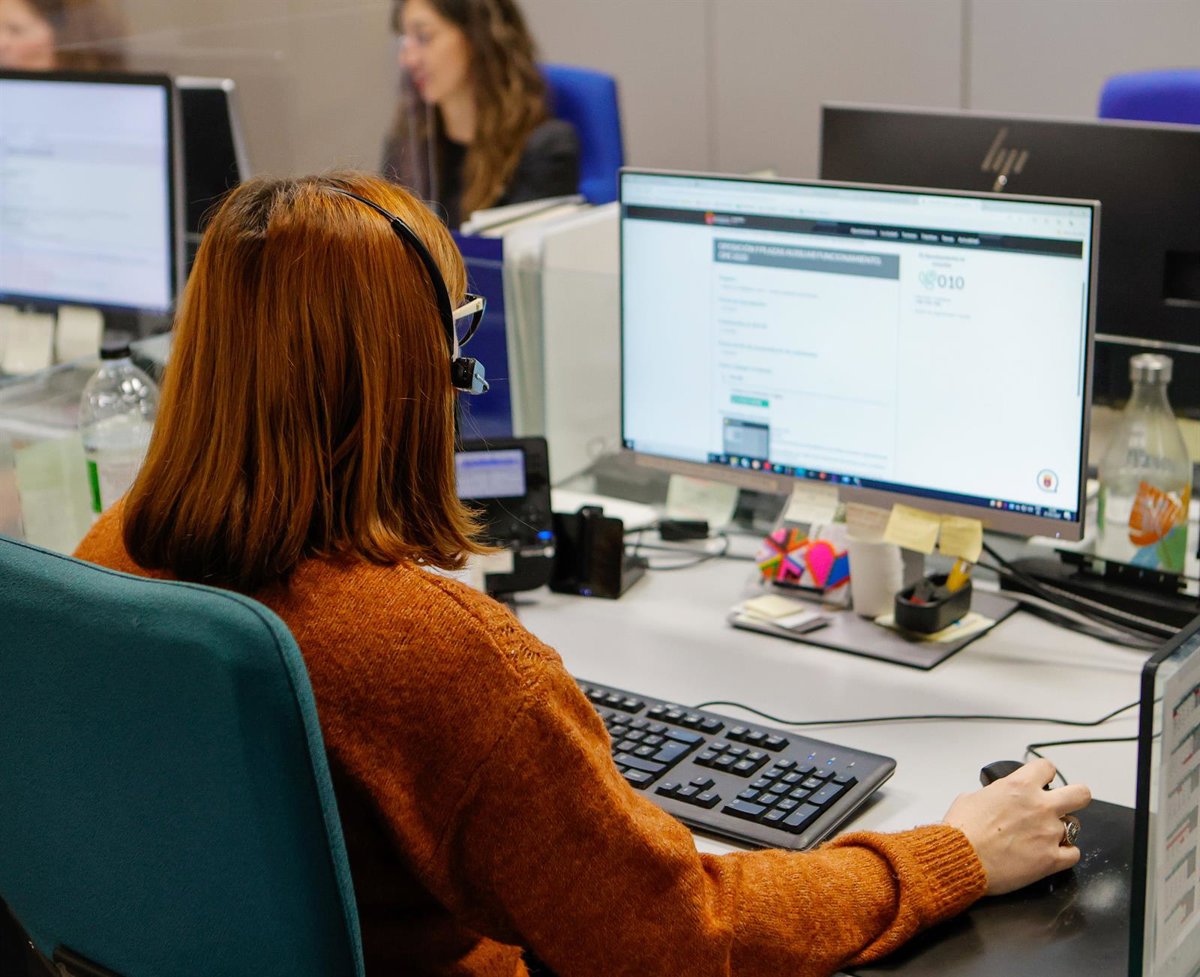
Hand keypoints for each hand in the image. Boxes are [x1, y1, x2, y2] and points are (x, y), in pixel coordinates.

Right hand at [942, 758, 1090, 895]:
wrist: (959, 858)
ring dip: (1061, 830)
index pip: (1046, 768)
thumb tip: (996, 800)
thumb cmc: (961, 830)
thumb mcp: (971, 798)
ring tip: (1044, 837)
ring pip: (1074, 827)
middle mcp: (1040, 806)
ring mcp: (1049, 833)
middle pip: (1080, 794)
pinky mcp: (1051, 859)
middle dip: (1074, 798)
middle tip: (1063, 806)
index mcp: (1019, 786)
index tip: (1041, 781)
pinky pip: (1073, 854)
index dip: (1044, 775)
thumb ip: (994, 795)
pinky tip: (1050, 854)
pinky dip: (1064, 854)